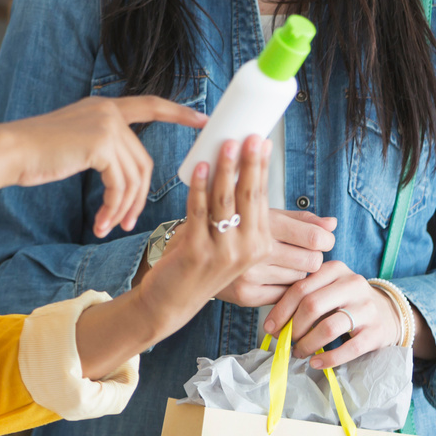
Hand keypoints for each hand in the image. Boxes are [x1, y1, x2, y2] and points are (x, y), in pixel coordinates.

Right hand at [4, 95, 206, 237]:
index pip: (150, 104)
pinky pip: (120, 186)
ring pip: (133, 178)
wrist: (12, 151)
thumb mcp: (76, 141)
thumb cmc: (37, 153)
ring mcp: (106, 125)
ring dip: (123, 209)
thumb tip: (123, 172)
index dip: (178, 112)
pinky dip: (113, 209)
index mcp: (105, 107)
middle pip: (143, 161)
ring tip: (109, 227)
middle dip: (139, 197)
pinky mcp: (101, 144)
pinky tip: (100, 223)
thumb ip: (102, 146)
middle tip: (128, 222)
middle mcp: (109, 111)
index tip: (202, 119)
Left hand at [133, 136, 273, 340]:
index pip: (262, 198)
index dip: (262, 168)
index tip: (262, 140)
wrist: (172, 299)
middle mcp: (247, 250)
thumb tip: (238, 163)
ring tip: (225, 144)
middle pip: (250, 197)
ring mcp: (223, 252)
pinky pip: (198, 211)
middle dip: (250, 163)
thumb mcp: (226, 240)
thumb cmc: (200, 261)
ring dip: (225, 169)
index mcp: (259, 244)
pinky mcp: (197, 251)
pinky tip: (198, 167)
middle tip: (250, 136)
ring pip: (226, 201)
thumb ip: (236, 211)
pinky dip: (199, 186)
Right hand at [214, 209, 337, 307]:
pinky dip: (285, 287)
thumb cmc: (237, 226)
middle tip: (299, 250)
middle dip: (312, 256)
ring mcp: (251, 274)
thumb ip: (301, 219)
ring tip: (281, 261)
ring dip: (297, 271)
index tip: (321, 238)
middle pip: (312, 261)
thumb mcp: (265, 214)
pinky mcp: (246, 296)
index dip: (325, 239)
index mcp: (263, 222)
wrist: (195, 251)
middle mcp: (256, 249)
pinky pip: (284, 296)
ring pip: (300, 279)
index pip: (314, 238)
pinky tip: (273, 276)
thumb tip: (332, 223)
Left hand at [261, 259, 401, 369]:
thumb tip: (274, 323)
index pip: (300, 288)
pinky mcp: (376, 332)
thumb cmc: (347, 301)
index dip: (281, 310)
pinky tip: (316, 363)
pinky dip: (328, 358)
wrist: (389, 313)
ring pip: (328, 327)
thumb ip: (305, 297)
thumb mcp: (329, 288)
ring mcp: (366, 308)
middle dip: (293, 327)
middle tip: (285, 341)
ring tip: (299, 352)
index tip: (269, 327)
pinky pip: (348, 348)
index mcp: (335, 270)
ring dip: (308, 344)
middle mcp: (352, 284)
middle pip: (312, 305)